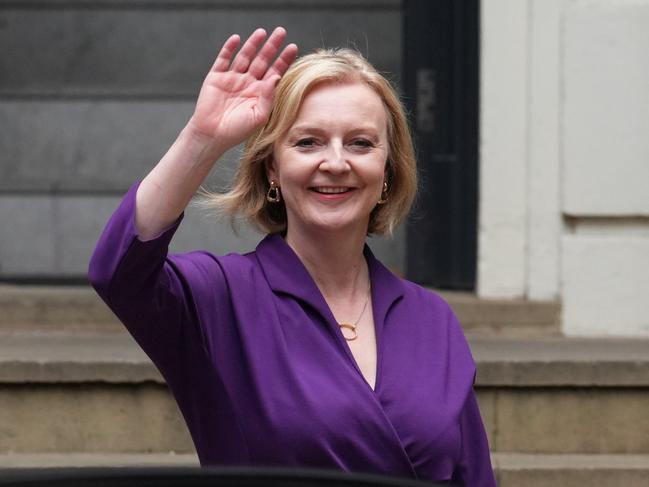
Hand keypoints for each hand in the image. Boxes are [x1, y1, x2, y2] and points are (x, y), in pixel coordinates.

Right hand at [187, 27, 297, 150]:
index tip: (293, 47)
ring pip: (245, 56)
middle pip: (262, 60)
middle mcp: (247, 83)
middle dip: (272, 47)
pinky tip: (237, 38)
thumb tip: (276, 76)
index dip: (283, 60)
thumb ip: (268, 97)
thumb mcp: (259, 116)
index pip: (275, 72)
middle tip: (281, 32)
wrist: (212, 135)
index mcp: (259, 93)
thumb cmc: (237, 130)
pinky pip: (224, 59)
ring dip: (253, 44)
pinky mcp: (216, 77)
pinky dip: (229, 48)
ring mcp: (232, 78)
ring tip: (262, 32)